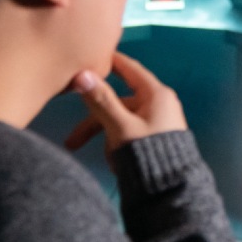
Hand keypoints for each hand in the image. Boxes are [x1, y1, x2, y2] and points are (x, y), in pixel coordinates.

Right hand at [64, 52, 186, 154]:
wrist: (170, 189)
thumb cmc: (148, 153)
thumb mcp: (120, 126)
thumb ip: (101, 101)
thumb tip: (82, 74)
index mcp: (156, 95)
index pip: (130, 69)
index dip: (111, 61)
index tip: (93, 52)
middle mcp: (158, 104)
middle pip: (118, 101)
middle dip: (94, 118)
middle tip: (71, 140)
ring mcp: (157, 121)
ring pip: (120, 119)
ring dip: (103, 134)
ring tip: (94, 155)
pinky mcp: (154, 137)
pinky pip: (128, 131)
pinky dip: (115, 141)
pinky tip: (112, 159)